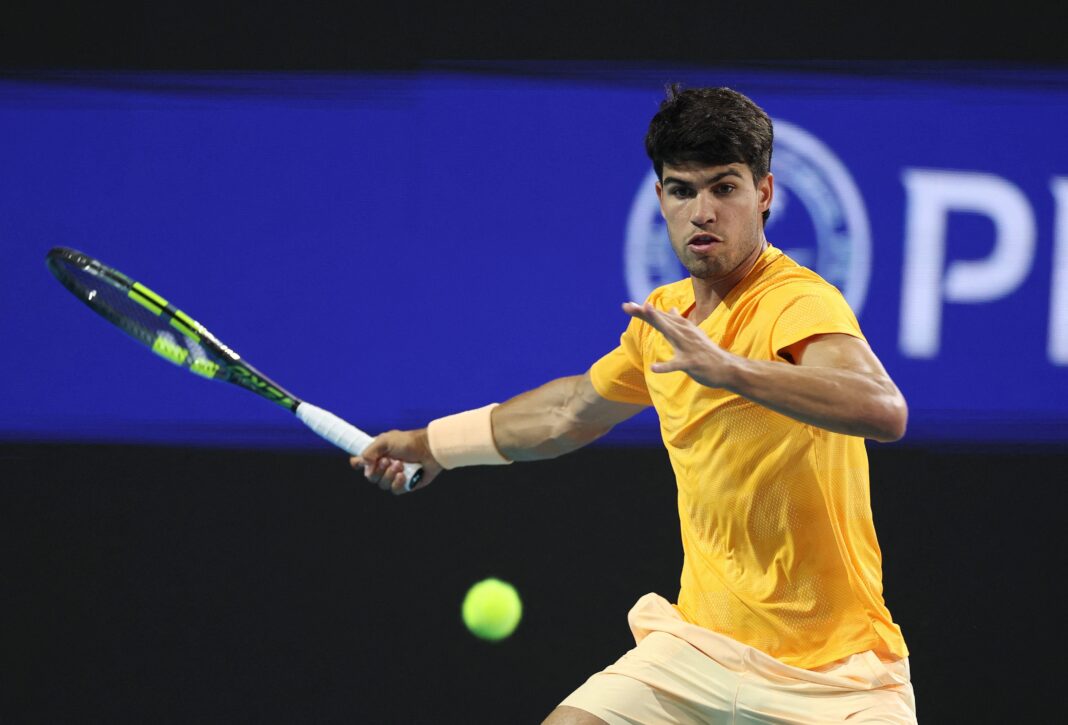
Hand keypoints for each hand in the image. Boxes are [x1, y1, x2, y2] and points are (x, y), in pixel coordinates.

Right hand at [351, 428, 443, 494]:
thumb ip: (370, 451)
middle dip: (378, 470)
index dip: (358, 464)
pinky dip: (398, 483)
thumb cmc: (409, 442)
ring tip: (400, 465)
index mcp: (377, 454)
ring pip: (382, 484)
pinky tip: (404, 475)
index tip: (363, 463)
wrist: (429, 449)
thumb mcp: (385, 441)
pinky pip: (395, 490)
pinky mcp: (405, 484)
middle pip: (370, 477)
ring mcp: (394, 476)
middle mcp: (384, 466)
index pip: (360, 462)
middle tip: (388, 460)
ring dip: (389, 475)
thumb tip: (364, 467)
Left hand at [622, 301, 739, 388]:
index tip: (626, 305)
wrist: (727, 368)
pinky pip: (677, 364)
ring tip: (646, 312)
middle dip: (645, 312)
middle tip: (627, 305)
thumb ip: (678, 323)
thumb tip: (669, 309)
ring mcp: (688, 347)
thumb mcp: (691, 334)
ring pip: (671, 333)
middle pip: (661, 321)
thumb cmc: (706, 352)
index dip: (643, 311)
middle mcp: (684, 333)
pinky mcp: (692, 363)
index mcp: (682, 328)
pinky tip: (654, 368)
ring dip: (659, 322)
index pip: (660, 317)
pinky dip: (665, 367)